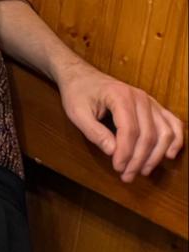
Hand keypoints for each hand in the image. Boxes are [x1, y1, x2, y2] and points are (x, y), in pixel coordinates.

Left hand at [56, 61, 184, 181]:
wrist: (81, 75)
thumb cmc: (77, 92)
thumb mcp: (77, 112)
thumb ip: (94, 132)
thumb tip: (114, 153)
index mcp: (120, 96)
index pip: (129, 131)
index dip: (125, 153)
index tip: (118, 168)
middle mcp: (140, 97)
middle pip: (148, 135)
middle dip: (139, 159)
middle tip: (127, 176)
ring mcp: (150, 101)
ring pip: (163, 132)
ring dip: (156, 155)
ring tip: (142, 171)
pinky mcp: (154, 106)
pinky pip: (173, 123)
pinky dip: (176, 140)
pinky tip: (169, 155)